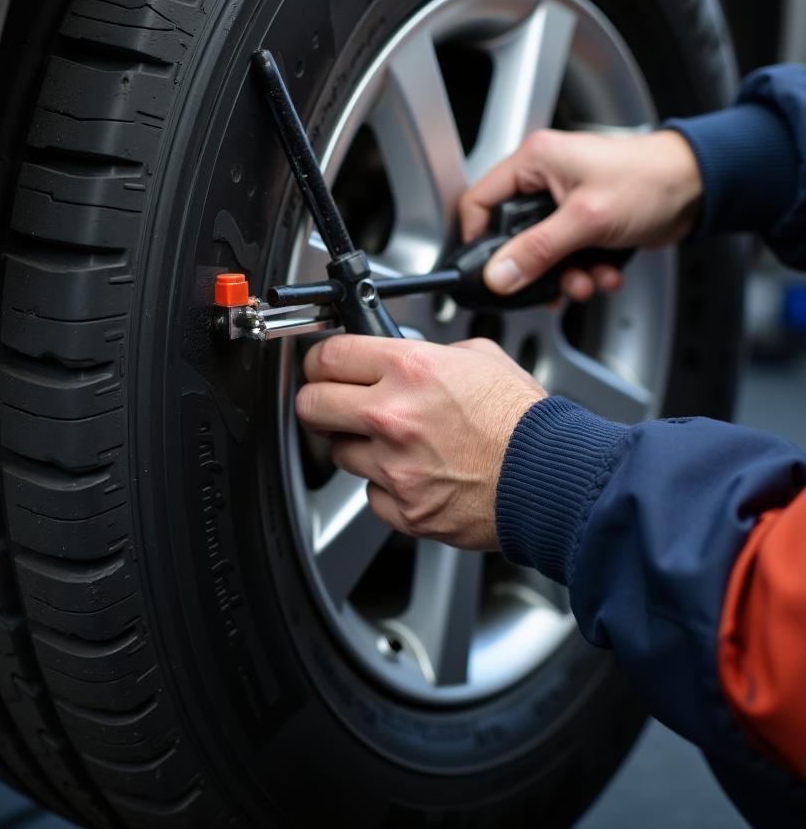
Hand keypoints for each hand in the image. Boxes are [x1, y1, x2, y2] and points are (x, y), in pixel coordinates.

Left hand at [296, 335, 546, 550]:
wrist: (552, 477)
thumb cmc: (524, 421)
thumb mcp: (479, 357)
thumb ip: (428, 354)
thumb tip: (400, 354)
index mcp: (410, 370)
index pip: (329, 357)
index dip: (321, 361)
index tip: (324, 367)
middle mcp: (393, 417)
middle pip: (311, 405)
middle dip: (319, 401)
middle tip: (334, 403)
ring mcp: (395, 467)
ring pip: (339, 453)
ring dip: (358, 446)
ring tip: (396, 443)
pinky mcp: (404, 509)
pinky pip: (371, 494)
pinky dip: (386, 486)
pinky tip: (415, 474)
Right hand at [459, 128, 702, 300]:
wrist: (700, 187)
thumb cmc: (651, 178)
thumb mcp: (585, 219)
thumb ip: (537, 251)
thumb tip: (499, 275)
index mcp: (534, 161)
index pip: (479, 201)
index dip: (476, 239)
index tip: (487, 270)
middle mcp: (545, 178)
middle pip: (511, 234)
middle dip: (534, 267)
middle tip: (545, 285)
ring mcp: (565, 201)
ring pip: (541, 251)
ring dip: (563, 275)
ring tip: (584, 282)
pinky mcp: (584, 220)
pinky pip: (567, 255)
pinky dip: (584, 270)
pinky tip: (603, 272)